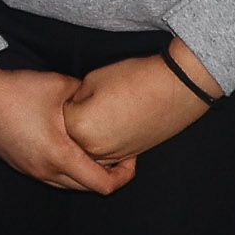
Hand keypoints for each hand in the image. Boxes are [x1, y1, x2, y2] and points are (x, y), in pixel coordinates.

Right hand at [0, 64, 134, 192]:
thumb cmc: (16, 90)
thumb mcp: (60, 85)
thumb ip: (87, 95)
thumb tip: (102, 98)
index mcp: (60, 156)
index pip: (103, 184)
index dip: (125, 175)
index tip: (130, 156)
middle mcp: (46, 171)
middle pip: (88, 188)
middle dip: (108, 174)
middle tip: (118, 154)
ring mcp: (30, 170)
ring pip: (69, 185)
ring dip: (85, 173)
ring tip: (94, 150)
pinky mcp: (19, 165)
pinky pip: (52, 177)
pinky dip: (66, 168)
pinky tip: (67, 145)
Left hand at [60, 49, 214, 168]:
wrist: (174, 88)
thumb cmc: (133, 78)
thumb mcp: (91, 80)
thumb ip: (74, 99)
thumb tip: (71, 108)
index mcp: (79, 126)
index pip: (59, 116)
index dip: (69, 101)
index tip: (80, 92)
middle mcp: (93, 148)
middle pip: (71, 137)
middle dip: (77, 121)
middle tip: (95, 102)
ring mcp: (113, 155)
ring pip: (88, 150)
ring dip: (90, 135)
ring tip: (106, 112)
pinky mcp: (129, 156)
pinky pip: (107, 155)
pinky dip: (105, 142)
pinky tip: (114, 123)